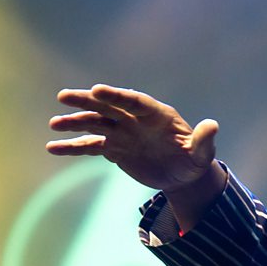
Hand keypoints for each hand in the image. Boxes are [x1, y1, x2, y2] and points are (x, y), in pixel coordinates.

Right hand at [47, 84, 220, 194]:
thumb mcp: (202, 153)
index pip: (134, 101)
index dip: (116, 95)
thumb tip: (213, 126)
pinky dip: (73, 147)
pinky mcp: (114, 148)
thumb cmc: (194, 160)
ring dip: (75, 122)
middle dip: (87, 102)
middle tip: (64, 97)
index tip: (97, 90)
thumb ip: (204, 140)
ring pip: (95, 124)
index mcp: (156, 115)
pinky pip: (90, 145)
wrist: (182, 176)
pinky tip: (53, 148)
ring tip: (55, 124)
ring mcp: (123, 133)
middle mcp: (135, 120)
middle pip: (108, 107)